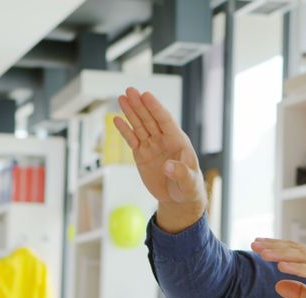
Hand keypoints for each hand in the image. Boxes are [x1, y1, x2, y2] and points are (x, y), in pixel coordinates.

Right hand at [115, 87, 206, 231]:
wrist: (178, 198)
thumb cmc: (188, 187)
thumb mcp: (189, 182)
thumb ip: (181, 173)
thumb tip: (168, 166)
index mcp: (178, 141)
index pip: (165, 120)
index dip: (156, 108)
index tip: (146, 95)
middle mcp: (163, 140)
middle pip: (150, 119)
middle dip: (140, 105)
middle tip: (129, 90)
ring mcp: (151, 146)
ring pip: (139, 126)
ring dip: (130, 112)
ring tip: (121, 97)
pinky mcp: (141, 155)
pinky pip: (132, 140)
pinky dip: (124, 130)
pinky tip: (117, 119)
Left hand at [251, 238, 305, 297]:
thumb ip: (298, 290)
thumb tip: (278, 284)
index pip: (294, 250)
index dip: (275, 246)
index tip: (258, 244)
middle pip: (294, 249)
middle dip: (273, 246)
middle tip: (253, 243)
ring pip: (301, 257)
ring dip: (280, 254)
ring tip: (262, 253)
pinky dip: (296, 267)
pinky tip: (281, 266)